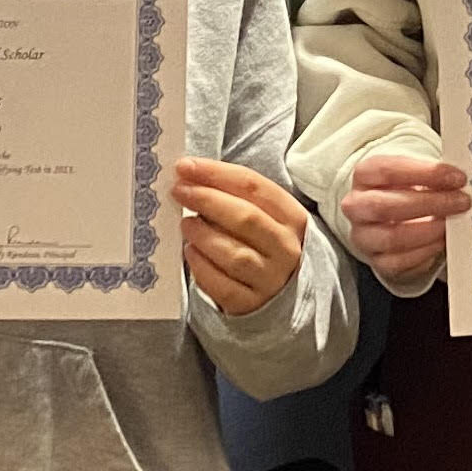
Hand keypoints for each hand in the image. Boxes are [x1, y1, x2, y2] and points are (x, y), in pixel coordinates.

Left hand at [175, 157, 309, 317]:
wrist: (279, 294)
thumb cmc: (263, 244)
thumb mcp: (264, 216)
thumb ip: (235, 196)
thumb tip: (190, 176)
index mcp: (292, 216)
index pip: (254, 186)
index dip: (217, 173)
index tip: (186, 166)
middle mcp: (286, 248)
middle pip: (245, 217)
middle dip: (207, 199)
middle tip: (179, 191)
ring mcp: (271, 279)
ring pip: (235, 254)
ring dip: (203, 234)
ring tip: (185, 223)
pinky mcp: (251, 304)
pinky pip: (222, 285)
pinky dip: (202, 266)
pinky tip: (190, 252)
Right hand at [341, 148, 470, 298]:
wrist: (391, 221)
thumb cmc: (406, 191)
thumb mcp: (414, 174)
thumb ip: (433, 175)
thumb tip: (460, 180)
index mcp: (364, 175)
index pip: (387, 171)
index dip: (425, 173)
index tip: (457, 177)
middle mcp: (357, 206)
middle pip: (385, 206)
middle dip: (429, 204)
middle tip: (461, 202)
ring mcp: (364, 237)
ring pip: (392, 238)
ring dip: (430, 230)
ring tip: (453, 223)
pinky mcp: (378, 262)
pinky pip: (401, 262)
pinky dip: (426, 252)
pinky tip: (442, 241)